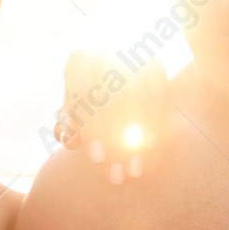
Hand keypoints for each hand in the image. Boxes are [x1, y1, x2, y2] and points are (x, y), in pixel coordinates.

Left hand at [53, 49, 167, 183]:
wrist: (107, 88)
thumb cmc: (83, 109)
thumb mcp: (71, 117)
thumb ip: (69, 127)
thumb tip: (69, 138)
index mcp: (78, 62)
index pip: (85, 94)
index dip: (91, 127)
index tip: (97, 158)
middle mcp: (104, 54)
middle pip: (114, 98)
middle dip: (117, 141)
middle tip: (117, 175)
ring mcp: (130, 57)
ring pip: (140, 97)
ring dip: (140, 138)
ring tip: (135, 171)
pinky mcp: (154, 66)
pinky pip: (159, 94)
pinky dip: (156, 124)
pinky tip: (151, 150)